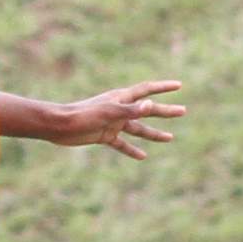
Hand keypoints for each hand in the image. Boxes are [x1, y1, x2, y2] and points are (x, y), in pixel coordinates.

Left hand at [48, 80, 185, 158]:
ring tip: (170, 138)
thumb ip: (131, 110)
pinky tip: (143, 156)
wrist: (59, 126)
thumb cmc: (83, 115)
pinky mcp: (104, 136)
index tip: (179, 85)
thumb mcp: (109, 112)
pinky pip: (122, 144)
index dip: (163, 87)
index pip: (147, 90)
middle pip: (147, 110)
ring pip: (137, 128)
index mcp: (121, 98)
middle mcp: (119, 109)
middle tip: (183, 112)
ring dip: (153, 133)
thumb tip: (151, 105)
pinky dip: (131, 150)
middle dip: (165, 111)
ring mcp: (112, 123)